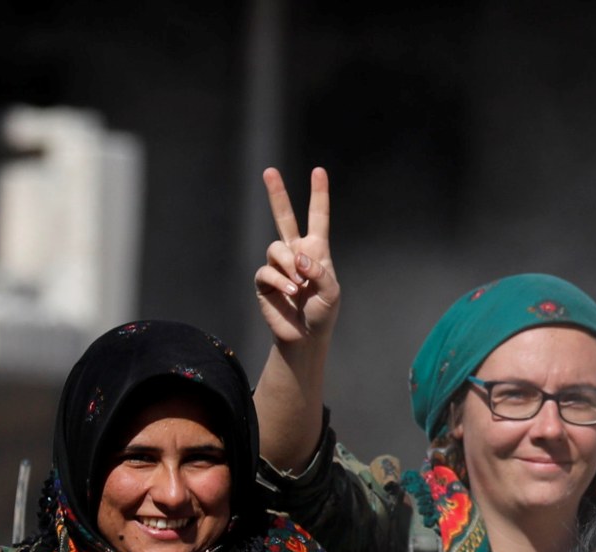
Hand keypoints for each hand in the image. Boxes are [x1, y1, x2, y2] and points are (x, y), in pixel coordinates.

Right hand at [255, 167, 338, 349]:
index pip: (318, 217)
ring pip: (275, 248)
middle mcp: (295, 252)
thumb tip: (297, 257)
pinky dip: (279, 280)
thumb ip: (319, 272)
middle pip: (284, 216)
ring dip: (287, 265)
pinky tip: (290, 292)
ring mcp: (278, 266)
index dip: (318, 194)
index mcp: (316, 250)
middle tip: (269, 171)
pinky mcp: (264, 282)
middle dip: (277, 194)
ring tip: (298, 286)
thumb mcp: (331, 292)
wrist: (305, 337)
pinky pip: (266, 270)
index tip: (319, 171)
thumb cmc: (322, 313)